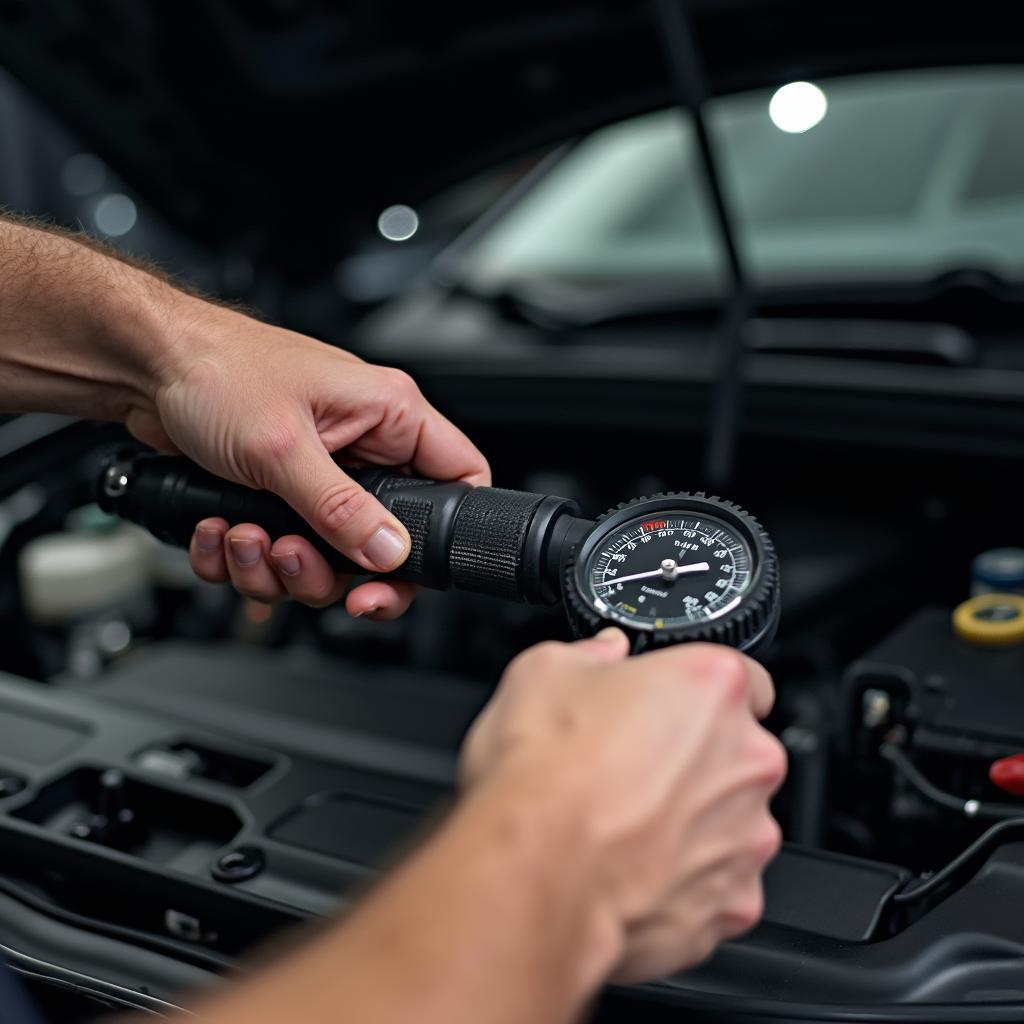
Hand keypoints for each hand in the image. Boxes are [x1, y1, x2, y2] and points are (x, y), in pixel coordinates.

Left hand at [130, 300, 488, 617]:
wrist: (144, 365)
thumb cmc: (215, 369)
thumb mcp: (283, 446)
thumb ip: (341, 509)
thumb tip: (391, 551)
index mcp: (388, 414)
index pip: (458, 477)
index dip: (444, 533)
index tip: (399, 572)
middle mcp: (363, 445)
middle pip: (385, 540)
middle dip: (334, 568)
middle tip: (301, 564)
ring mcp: (322, 473)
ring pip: (328, 556)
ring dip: (279, 565)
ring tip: (245, 536)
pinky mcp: (281, 494)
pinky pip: (281, 551)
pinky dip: (245, 556)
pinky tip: (220, 530)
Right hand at [460, 632, 785, 983]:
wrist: (535, 872)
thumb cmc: (543, 775)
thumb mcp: (543, 671)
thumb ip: (591, 653)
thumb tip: (603, 653)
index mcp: (712, 687)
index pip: (741, 676)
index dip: (699, 690)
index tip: (669, 705)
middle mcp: (748, 758)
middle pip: (739, 750)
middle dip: (697, 758)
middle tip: (634, 765)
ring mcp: (747, 834)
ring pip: (732, 818)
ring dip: (693, 819)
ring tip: (626, 822)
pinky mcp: (734, 900)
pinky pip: (721, 882)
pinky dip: (687, 879)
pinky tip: (634, 869)